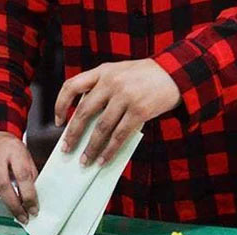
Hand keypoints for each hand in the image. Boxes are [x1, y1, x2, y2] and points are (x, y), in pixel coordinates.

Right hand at [0, 131, 38, 222]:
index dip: (29, 196)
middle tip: (21, 216)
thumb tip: (31, 204)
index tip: (33, 211)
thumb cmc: (9, 151)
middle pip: (3, 186)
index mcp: (14, 148)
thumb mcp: (25, 158)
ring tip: (0, 187)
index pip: (23, 176)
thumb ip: (30, 178)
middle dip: (13, 206)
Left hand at [55, 59, 181, 165]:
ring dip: (91, 148)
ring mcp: (125, 96)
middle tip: (66, 149)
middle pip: (84, 112)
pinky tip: (103, 160)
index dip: (60, 104)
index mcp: (103, 71)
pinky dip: (109, 151)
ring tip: (84, 161)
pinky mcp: (139, 111)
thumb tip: (85, 122)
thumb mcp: (121, 72)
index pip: (72, 85)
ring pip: (101, 128)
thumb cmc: (147, 77)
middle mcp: (111, 82)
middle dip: (73, 134)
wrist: (177, 73)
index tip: (58, 122)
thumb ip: (103, 88)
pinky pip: (119, 136)